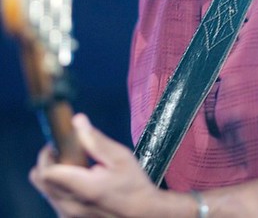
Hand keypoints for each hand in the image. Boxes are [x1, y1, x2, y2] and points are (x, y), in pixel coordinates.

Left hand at [29, 114, 162, 217]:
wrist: (145, 215)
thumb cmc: (135, 186)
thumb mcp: (120, 157)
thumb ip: (95, 140)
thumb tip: (77, 121)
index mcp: (82, 188)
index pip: (45, 173)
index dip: (47, 154)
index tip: (58, 143)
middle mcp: (70, 206)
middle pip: (40, 182)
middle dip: (48, 162)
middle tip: (64, 152)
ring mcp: (69, 216)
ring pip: (46, 191)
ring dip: (54, 175)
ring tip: (77, 166)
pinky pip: (55, 201)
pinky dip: (61, 187)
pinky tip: (81, 181)